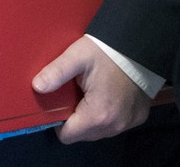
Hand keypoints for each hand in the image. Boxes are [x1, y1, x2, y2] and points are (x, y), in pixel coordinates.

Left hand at [32, 35, 150, 142]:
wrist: (142, 44)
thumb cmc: (110, 50)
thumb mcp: (79, 56)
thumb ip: (56, 72)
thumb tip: (37, 86)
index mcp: (97, 115)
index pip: (67, 136)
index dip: (60, 121)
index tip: (63, 102)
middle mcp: (114, 125)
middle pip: (83, 134)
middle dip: (77, 118)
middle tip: (79, 93)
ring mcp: (128, 123)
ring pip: (99, 131)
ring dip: (93, 118)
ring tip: (95, 92)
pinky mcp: (138, 118)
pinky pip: (115, 124)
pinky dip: (110, 114)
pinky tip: (110, 95)